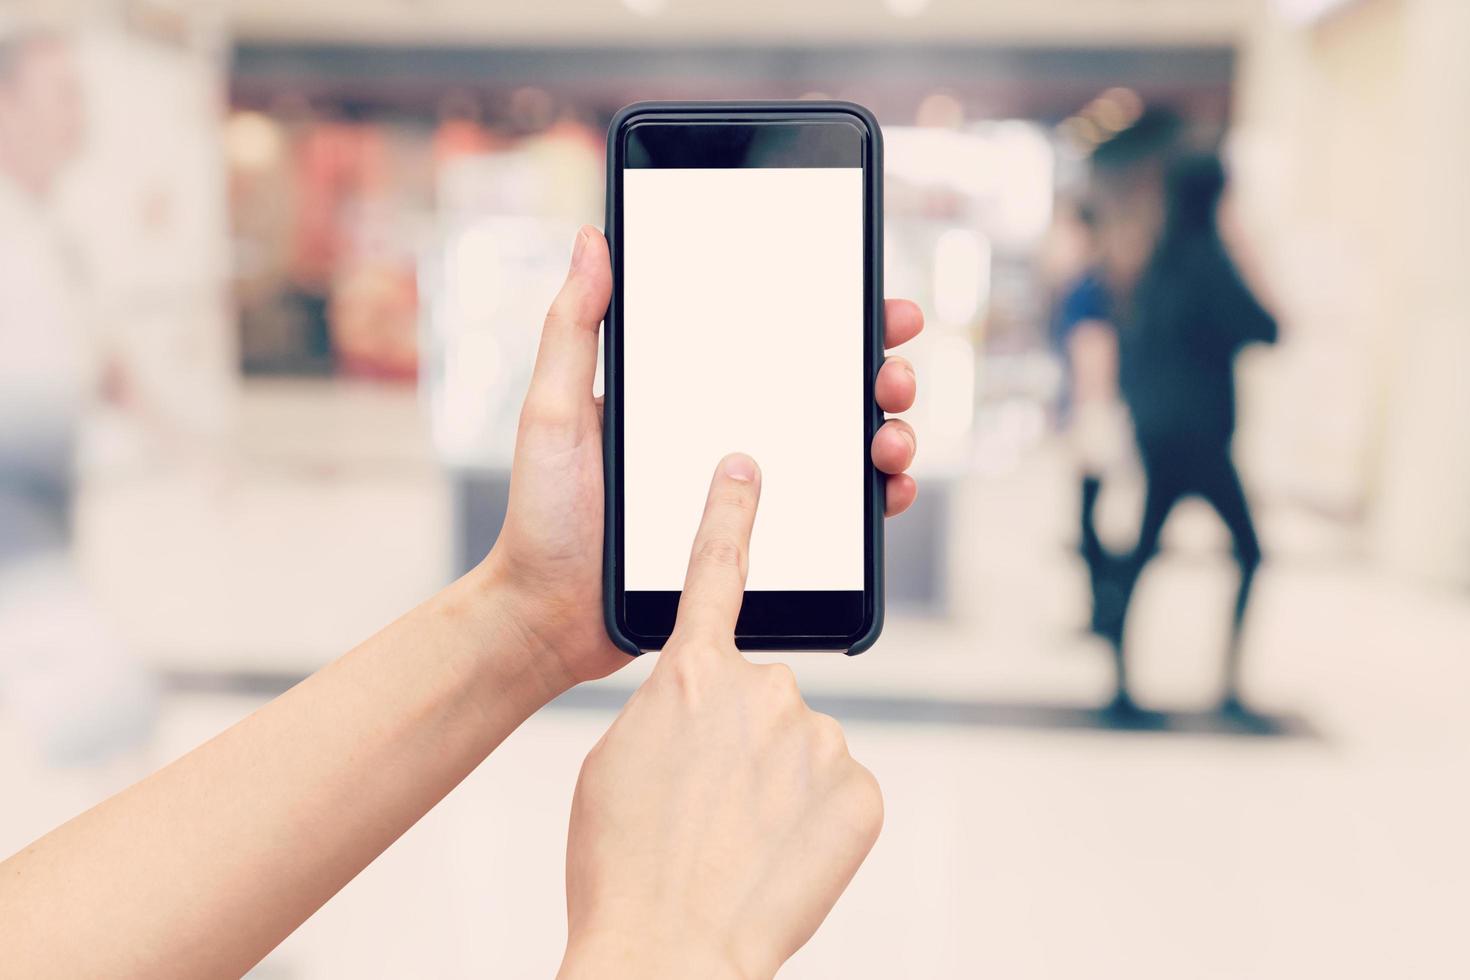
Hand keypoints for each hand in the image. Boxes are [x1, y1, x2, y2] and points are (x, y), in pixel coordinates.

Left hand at [481, 227, 924, 690]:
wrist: (550, 616)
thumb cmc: (544, 514)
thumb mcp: (553, 410)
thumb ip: (573, 328)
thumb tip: (593, 241)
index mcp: (689, 390)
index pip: (772, 336)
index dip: (834, 314)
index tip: (873, 300)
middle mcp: (726, 430)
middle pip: (825, 386)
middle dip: (878, 368)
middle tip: (890, 373)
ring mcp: (748, 487)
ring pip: (842, 446)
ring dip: (888, 431)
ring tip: (889, 438)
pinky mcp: (758, 540)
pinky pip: (833, 516)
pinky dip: (875, 498)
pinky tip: (887, 489)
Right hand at [558, 454, 883, 979]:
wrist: (668, 950)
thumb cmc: (622, 862)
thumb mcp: (617, 761)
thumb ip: (669, 708)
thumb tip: (705, 705)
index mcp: (690, 675)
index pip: (716, 570)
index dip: (730, 513)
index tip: (747, 468)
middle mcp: (764, 689)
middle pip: (760, 695)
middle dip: (740, 739)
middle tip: (706, 806)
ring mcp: (821, 739)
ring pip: (801, 746)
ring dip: (776, 784)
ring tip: (737, 843)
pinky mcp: (862, 790)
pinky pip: (837, 789)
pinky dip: (814, 819)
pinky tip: (778, 856)